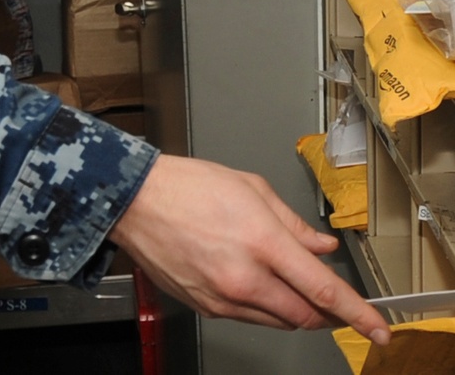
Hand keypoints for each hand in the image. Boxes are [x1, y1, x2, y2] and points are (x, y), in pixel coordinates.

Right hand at [111, 154, 390, 345]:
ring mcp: (224, 298)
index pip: (323, 289)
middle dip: (326, 312)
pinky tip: (253, 280)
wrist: (135, 201)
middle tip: (332, 299)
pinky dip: (262, 306)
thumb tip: (320, 246)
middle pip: (305, 315)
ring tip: (286, 281)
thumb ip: (293, 222)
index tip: (377, 328)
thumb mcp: (250, 188)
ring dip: (294, 309)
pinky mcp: (207, 308)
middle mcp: (244, 278)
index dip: (357, 313)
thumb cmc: (187, 185)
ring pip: (279, 321)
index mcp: (261, 241)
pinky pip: (249, 318)